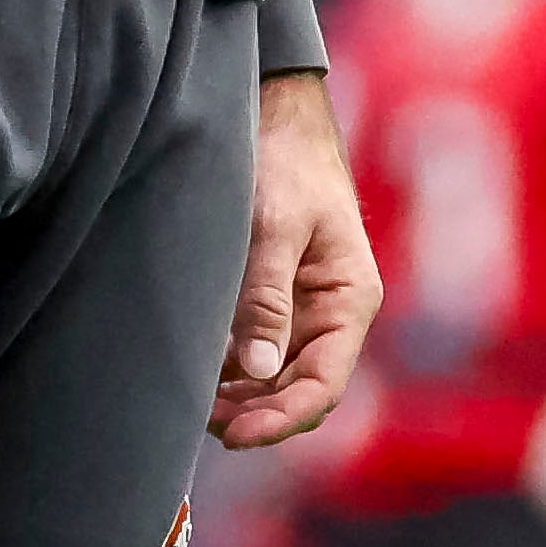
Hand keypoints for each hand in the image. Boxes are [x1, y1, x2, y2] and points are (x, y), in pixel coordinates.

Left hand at [212, 70, 376, 449]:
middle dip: (257, 415)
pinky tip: (199, 376)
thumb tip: (258, 371)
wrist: (277, 111)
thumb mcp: (274, 226)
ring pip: (277, 376)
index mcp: (351, 299)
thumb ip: (266, 297)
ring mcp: (304, 307)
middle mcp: (333, 312)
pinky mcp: (275, 296)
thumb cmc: (286, 160)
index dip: (283, 418)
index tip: (237, 434)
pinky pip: (259, 350)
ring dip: (242, 399)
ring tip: (195, 407)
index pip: (324, 384)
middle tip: (202, 423)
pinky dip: (232, 371)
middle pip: (300, 389)